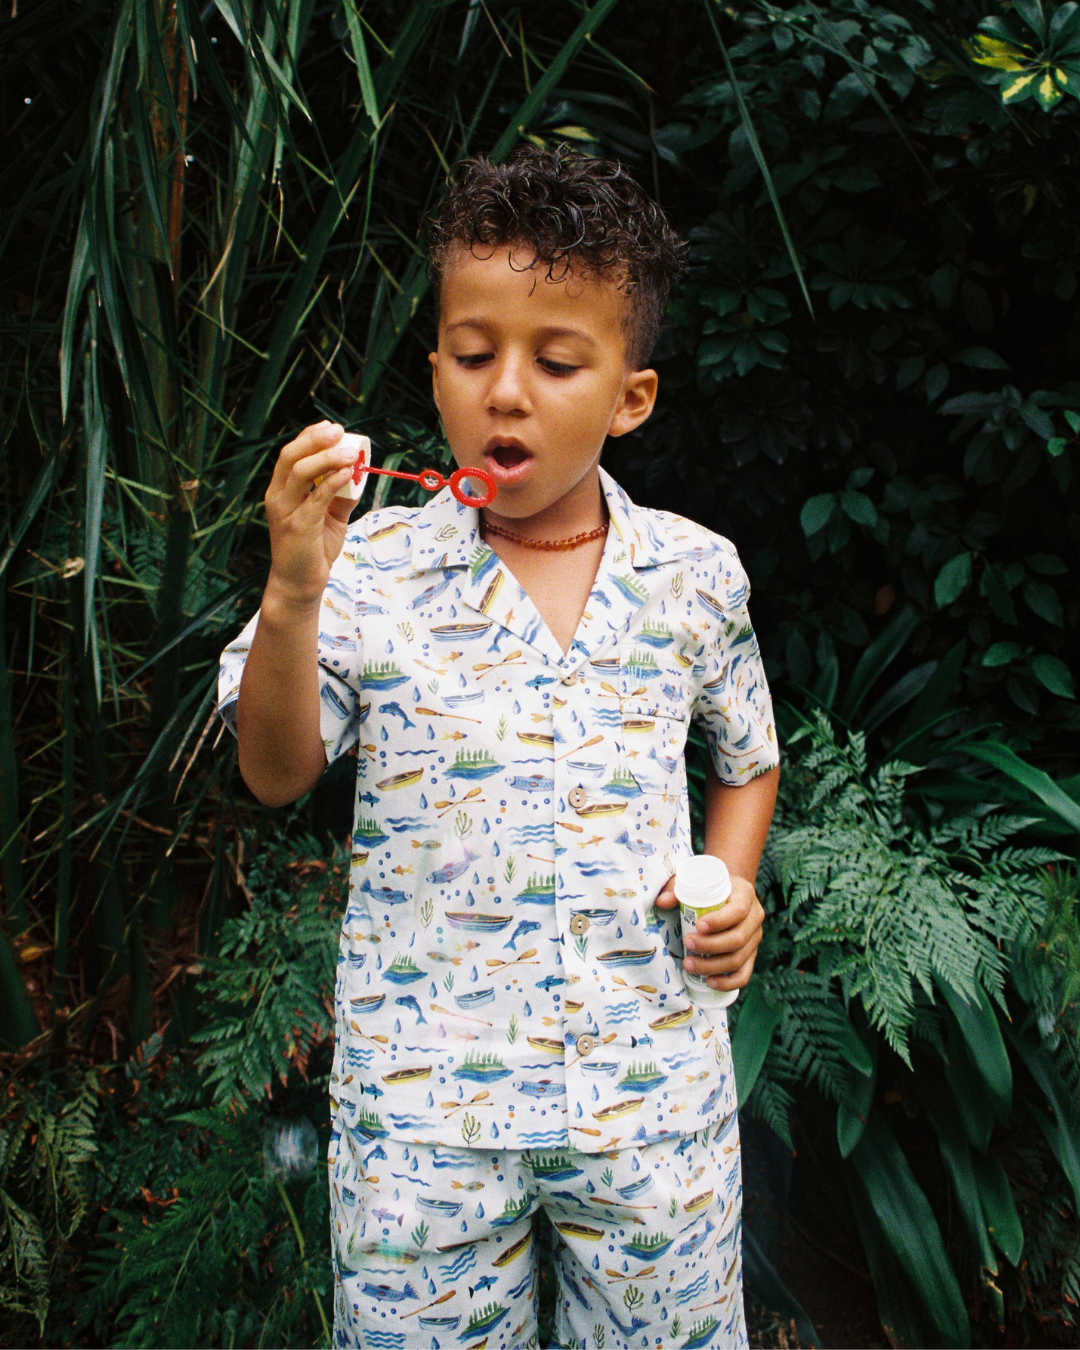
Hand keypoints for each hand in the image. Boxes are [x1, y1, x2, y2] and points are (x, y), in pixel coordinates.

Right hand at [263, 421, 356, 605]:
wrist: (300, 582)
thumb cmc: (313, 548)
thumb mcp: (330, 516)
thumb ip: (341, 495)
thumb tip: (359, 474)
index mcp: (282, 490)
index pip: (291, 454)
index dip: (310, 436)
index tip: (332, 427)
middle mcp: (277, 496)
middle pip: (291, 456)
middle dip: (315, 440)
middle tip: (340, 431)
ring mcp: (284, 511)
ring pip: (300, 472)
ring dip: (327, 458)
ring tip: (351, 453)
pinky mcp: (297, 526)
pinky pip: (316, 497)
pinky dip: (333, 482)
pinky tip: (349, 473)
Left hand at [654, 873, 763, 990]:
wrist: (728, 894)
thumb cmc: (708, 888)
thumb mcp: (695, 883)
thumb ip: (677, 890)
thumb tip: (662, 902)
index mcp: (745, 895)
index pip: (738, 911)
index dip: (720, 921)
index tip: (698, 926)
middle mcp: (755, 918)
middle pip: (738, 939)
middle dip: (710, 946)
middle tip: (687, 943)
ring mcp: (754, 939)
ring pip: (739, 959)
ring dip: (712, 966)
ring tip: (688, 964)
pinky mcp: (751, 955)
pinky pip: (744, 974)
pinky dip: (727, 982)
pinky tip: (708, 981)